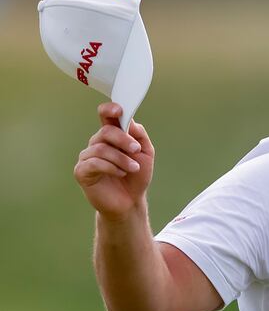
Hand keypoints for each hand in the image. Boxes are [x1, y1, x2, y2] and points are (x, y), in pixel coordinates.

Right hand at [74, 102, 154, 219]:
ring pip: (101, 148)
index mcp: (112, 136)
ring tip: (133, 168)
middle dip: (124, 140)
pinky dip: (111, 167)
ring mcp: (87, 157)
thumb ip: (139, 135)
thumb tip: (129, 121)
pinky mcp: (82, 171)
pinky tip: (121, 174)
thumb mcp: (145, 153)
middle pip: (106, 132)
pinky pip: (93, 163)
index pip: (106, 116)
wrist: (130, 200)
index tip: (119, 110)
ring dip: (121, 158)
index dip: (110, 109)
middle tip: (136, 150)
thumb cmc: (136, 175)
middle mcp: (97, 143)